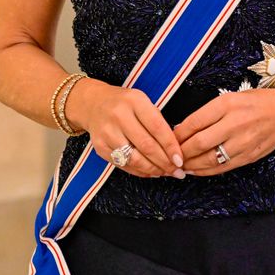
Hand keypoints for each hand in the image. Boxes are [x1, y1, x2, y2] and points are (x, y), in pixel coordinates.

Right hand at [67, 79, 185, 178]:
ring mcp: (107, 132)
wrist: (93, 104)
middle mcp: (119, 115)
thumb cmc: (124, 104)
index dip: (171, 146)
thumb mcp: (142, 103)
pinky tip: (150, 172)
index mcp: (134, 101)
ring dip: (153, 169)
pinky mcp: (100, 146)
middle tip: (176, 171)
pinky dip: (139, 171)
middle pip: (146, 145)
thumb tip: (175, 151)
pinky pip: (123, 164)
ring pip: (134, 158)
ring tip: (165, 172)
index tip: (181, 159)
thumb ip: (157, 123)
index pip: (157, 127)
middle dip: (164, 162)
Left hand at [173, 87, 274, 174]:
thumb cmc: (255, 102)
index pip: (195, 121)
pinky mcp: (249, 156)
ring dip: (191, 165)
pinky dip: (207, 171)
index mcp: (226, 104)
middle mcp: (234, 123)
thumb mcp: (229, 98)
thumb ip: (207, 113)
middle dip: (181, 152)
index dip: (178, 133)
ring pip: (210, 159)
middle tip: (170, 156)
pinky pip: (223, 167)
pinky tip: (196, 170)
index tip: (168, 138)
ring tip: (180, 166)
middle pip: (200, 142)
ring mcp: (243, 142)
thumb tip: (183, 128)